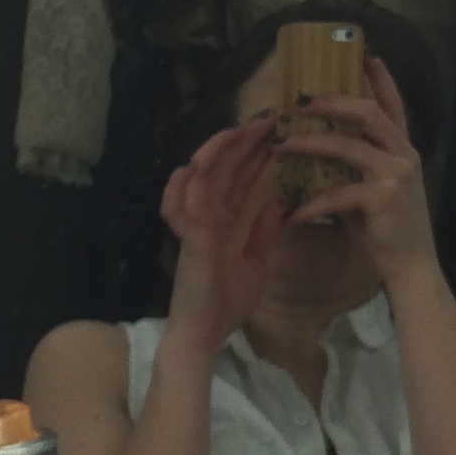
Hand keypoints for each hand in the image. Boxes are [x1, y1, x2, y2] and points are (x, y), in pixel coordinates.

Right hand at [160, 118, 284, 350]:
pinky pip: (179, 211)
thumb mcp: (255, 263)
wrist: (206, 336)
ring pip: (199, 180)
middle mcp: (205, 218)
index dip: (252, 154)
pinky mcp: (190, 243)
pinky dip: (179, 189)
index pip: (237, 179)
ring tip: (237, 130)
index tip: (273, 131)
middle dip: (241, 142)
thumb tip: (276, 203)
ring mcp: (194, 228)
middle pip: (221, 170)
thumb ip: (262, 233)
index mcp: (221, 221)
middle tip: (265, 118)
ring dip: (216, 154)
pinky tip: (189, 168)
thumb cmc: (225, 303)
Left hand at [282, 58, 437, 283]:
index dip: (381, 79)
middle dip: (331, 101)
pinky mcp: (383, 198)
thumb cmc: (388, 231)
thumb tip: (317, 151)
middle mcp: (403, 155)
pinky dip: (311, 204)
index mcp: (403, 151)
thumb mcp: (372, 191)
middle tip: (300, 98)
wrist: (412, 268)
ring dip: (309, 143)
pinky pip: (337, 193)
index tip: (365, 55)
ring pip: (347, 145)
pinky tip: (292, 214)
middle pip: (367, 112)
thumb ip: (353, 168)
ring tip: (282, 144)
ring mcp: (396, 175)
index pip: (393, 105)